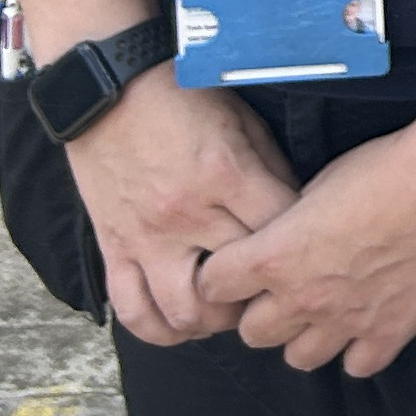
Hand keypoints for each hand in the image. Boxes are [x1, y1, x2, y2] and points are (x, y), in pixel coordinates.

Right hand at [62, 70, 298, 345]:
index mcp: (226, 175)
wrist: (108, 87)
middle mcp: (187, 214)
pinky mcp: (114, 247)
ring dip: (214, 321)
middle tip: (274, 290)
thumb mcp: (242, 120)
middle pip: (238, 282)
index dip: (300, 246)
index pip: (278, 233)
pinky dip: (158, 328)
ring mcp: (147, 237)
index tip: (307, 249)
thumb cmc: (181, 97)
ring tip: (228, 310)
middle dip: (263, 292)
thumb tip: (296, 213)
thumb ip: (270, 170)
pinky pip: (132, 309)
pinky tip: (180, 323)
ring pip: (185, 311)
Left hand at [192, 124, 415, 375]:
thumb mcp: (319, 182)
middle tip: (285, 288)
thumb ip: (291, 223)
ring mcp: (346, 322)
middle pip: (251, 332)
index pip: (212, 285)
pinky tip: (367, 322)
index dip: (224, 273)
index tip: (238, 265)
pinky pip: (356, 366)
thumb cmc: (387, 167)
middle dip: (261, 310)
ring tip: (325, 309)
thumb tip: (286, 236)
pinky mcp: (390, 333)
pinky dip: (357, 349)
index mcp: (275, 256)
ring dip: (305, 335)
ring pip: (298, 358)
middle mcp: (302, 297)